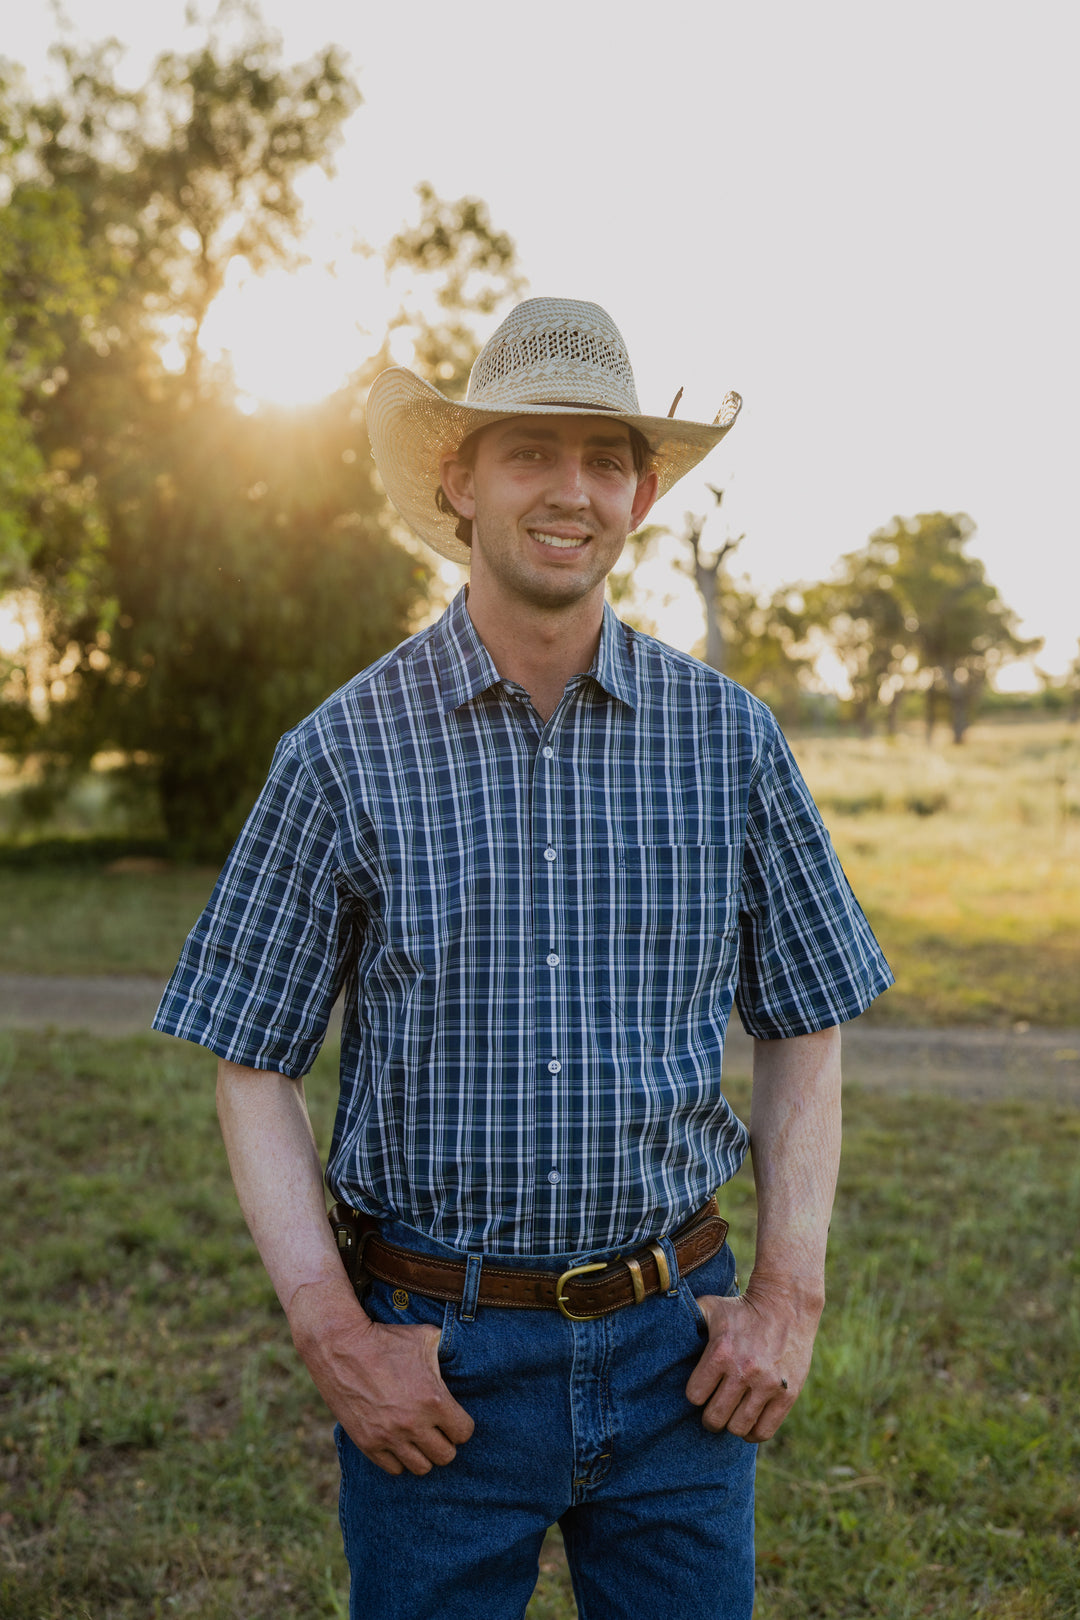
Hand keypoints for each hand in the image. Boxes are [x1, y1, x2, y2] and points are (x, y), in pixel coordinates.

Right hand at [289, 1278, 474, 1475]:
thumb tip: (462, 1356)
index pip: (464, 1433)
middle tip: (436, 1429)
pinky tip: (398, 1441)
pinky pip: (394, 1469)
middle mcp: (414, 1424)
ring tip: (418, 1437)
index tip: (452, 1417)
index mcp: (434, 1400)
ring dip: (423, 1453)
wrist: (342, 1346)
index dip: (461, 1425)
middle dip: (445, 1442)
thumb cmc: (387, 1339)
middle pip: (446, 1456)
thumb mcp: (426, 1337)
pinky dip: (399, 1458)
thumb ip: (448, 1352)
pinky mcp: (368, 1443)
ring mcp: (390, 1437)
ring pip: (421, 1467)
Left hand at [684, 1273, 823, 1441]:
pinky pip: (763, 1431)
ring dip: (732, 1424)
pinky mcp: (788, 1394)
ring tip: (732, 1413)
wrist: (786, 1304)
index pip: (695, 1396)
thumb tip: (658, 1330)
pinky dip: (753, 1432)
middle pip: (715, 1417)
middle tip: (714, 1409)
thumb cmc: (741, 1308)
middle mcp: (744, 1371)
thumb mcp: (710, 1307)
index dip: (696, 1394)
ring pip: (738, 1428)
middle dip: (710, 1417)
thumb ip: (687, 1321)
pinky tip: (749, 1420)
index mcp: (721, 1352)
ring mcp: (768, 1384)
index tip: (702, 1389)